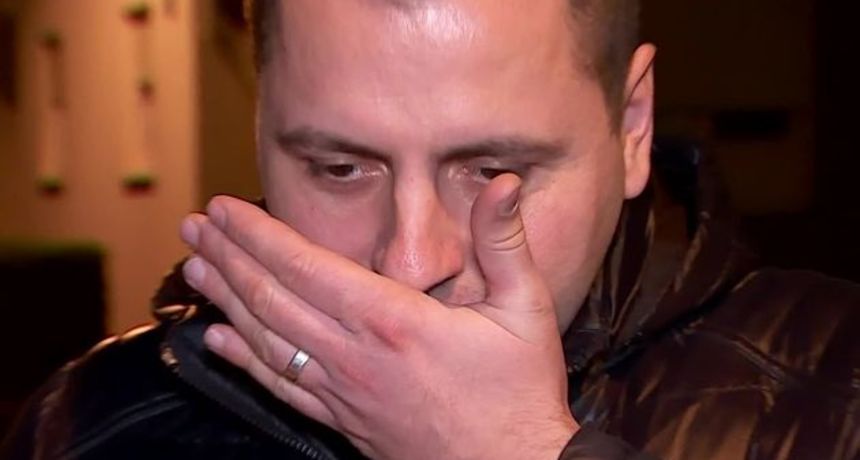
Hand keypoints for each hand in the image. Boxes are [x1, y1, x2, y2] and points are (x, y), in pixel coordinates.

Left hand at [179, 174, 578, 459]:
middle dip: (227, 257)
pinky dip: (243, 360)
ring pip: (266, 340)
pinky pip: (280, 386)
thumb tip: (502, 183)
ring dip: (225, 300)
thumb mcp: (525, 311)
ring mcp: (344, 392)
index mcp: (394, 322)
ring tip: (194, 269)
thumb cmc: (518, 394)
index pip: (307, 267)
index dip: (259, 234)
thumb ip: (505, 243)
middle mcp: (356, 356)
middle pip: (272, 298)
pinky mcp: (343, 419)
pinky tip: (216, 341)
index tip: (224, 208)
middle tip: (193, 227)